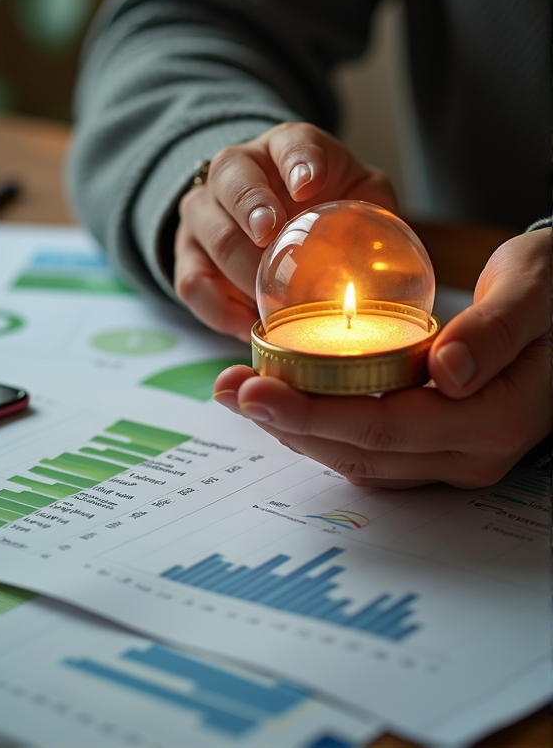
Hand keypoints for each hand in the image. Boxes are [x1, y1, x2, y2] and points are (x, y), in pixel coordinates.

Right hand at [175, 122, 395, 338]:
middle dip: (251, 209)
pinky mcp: (189, 254)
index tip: (309, 184)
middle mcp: (235, 171)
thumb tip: (396, 254)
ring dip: (240, 269)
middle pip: (232, 181)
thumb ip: (376, 211)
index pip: (290, 143)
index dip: (298, 161)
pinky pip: (190, 282)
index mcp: (284, 147)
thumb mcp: (358, 192)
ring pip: (211, 234)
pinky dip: (218, 309)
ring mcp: (205, 211)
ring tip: (271, 299)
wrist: (273, 211)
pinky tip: (249, 325)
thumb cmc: (323, 200)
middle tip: (272, 237)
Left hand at [213, 228, 550, 487]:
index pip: (386, 428)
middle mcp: (473, 453)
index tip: (253, 388)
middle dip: (287, 424)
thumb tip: (449, 370)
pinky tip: (290, 394)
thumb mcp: (535, 289)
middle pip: (362, 453)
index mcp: (495, 420)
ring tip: (240, 390)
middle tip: (227, 388)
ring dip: (298, 429)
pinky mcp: (442, 442)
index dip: (313, 414)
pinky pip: (374, 446)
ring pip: (362, 458)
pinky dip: (325, 423)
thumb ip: (495, 330)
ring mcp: (457, 455)